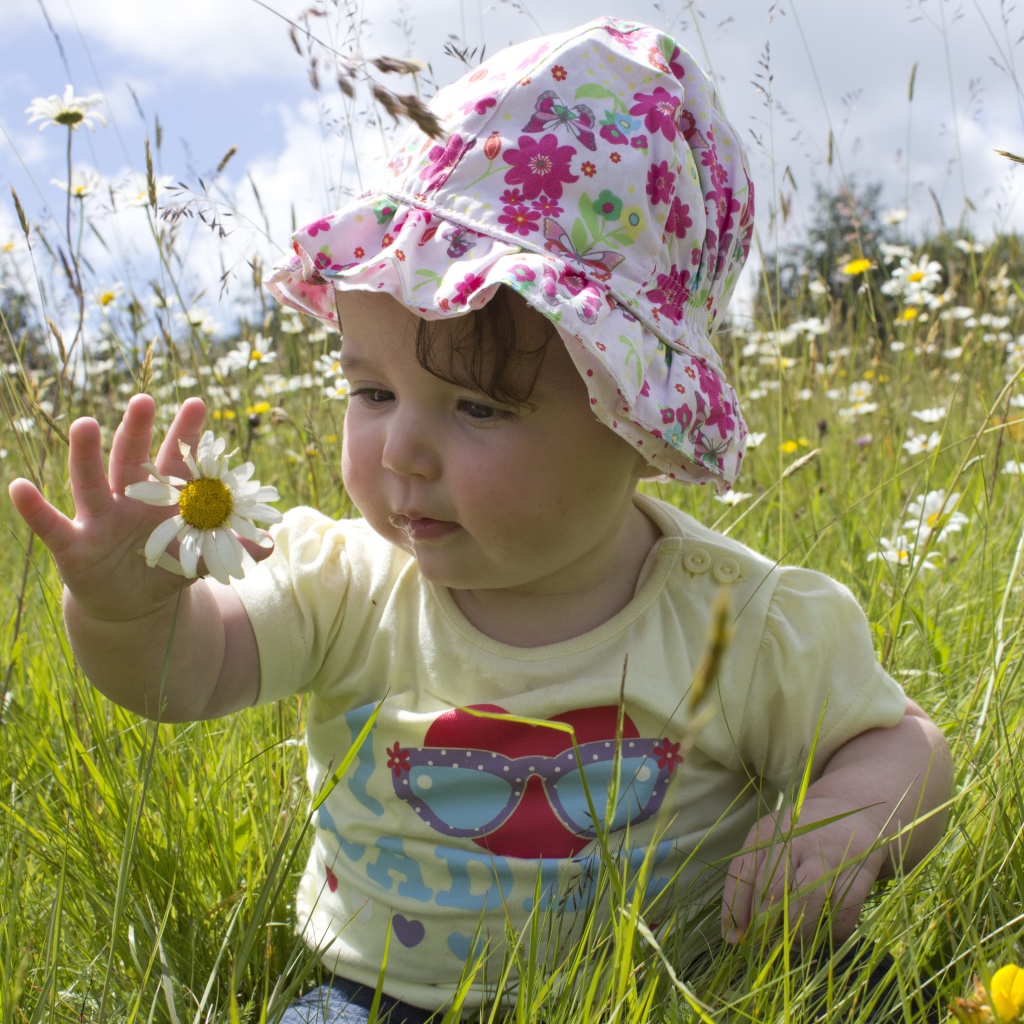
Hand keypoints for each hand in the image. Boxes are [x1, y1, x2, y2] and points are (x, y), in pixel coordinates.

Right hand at [8, 394, 273, 622]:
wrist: (132, 605)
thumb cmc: (166, 567)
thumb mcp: (198, 560)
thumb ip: (229, 548)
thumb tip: (271, 542)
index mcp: (162, 499)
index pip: (176, 461)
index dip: (187, 434)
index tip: (200, 403)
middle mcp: (128, 500)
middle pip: (132, 460)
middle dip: (138, 431)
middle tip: (145, 400)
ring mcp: (98, 520)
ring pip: (91, 481)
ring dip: (87, 454)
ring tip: (86, 424)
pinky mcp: (73, 546)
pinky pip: (51, 525)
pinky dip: (34, 508)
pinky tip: (18, 487)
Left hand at [721, 797, 887, 944]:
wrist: (852, 810)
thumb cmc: (801, 837)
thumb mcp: (771, 843)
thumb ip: (752, 879)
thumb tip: (734, 933)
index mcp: (766, 833)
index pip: (742, 875)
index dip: (734, 912)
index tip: (734, 939)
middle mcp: (794, 840)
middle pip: (771, 889)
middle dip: (764, 925)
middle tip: (764, 946)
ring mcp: (827, 853)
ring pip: (806, 900)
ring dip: (796, 932)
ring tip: (792, 945)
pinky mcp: (858, 868)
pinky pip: (843, 910)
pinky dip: (832, 931)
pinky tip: (825, 933)